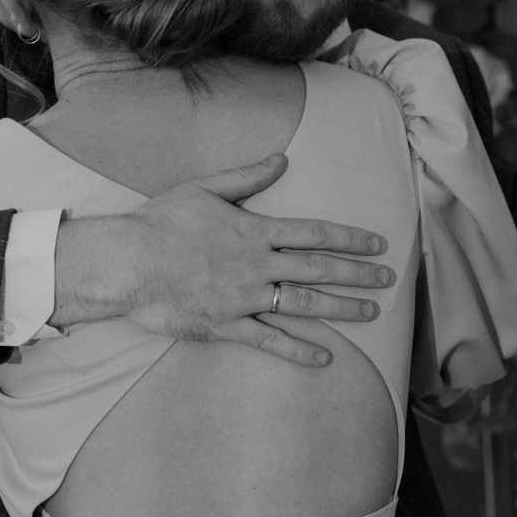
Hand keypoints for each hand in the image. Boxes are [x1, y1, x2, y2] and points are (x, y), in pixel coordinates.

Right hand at [53, 152, 394, 367]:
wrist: (128, 263)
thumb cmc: (161, 221)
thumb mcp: (204, 188)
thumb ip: (247, 176)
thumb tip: (282, 159)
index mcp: (254, 230)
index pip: (314, 233)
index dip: (349, 238)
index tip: (377, 243)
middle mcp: (257, 265)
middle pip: (319, 270)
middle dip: (358, 275)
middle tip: (389, 280)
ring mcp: (245, 298)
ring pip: (303, 305)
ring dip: (341, 310)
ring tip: (370, 314)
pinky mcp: (226, 326)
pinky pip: (270, 340)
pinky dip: (299, 349)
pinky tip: (324, 356)